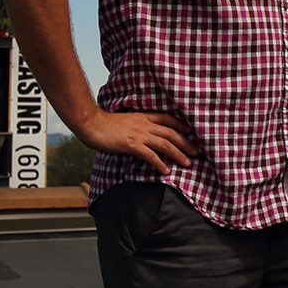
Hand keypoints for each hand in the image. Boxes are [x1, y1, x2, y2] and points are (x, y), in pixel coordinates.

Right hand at [77, 110, 197, 175]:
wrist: (91, 123)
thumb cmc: (104, 124)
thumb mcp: (125, 121)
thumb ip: (136, 126)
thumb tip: (142, 136)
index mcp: (143, 116)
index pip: (168, 119)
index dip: (181, 125)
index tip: (191, 132)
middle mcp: (144, 124)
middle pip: (171, 133)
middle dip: (186, 142)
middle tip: (196, 152)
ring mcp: (139, 134)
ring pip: (165, 144)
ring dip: (178, 154)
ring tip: (187, 163)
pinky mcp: (132, 144)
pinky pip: (150, 155)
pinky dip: (160, 163)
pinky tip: (166, 171)